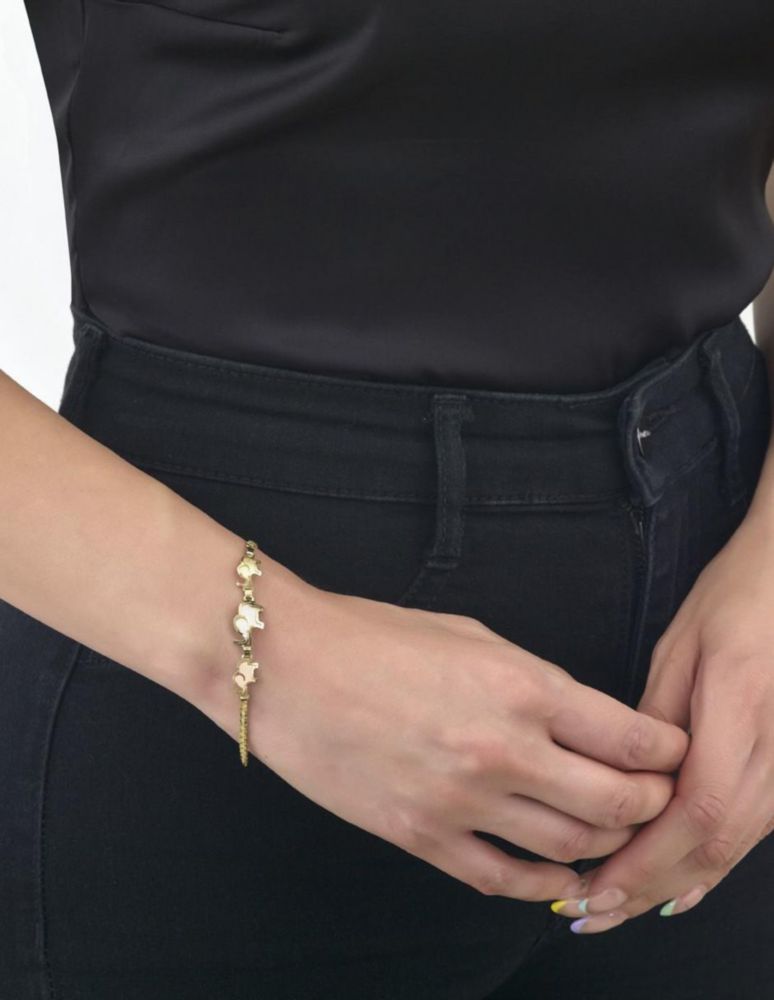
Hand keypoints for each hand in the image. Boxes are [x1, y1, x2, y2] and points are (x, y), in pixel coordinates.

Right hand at [197, 571, 687, 902]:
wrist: (286, 665)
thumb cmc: (370, 636)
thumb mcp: (470, 635)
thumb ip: (533, 681)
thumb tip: (578, 720)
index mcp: (522, 687)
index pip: (632, 738)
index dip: (664, 752)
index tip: (666, 753)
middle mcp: (503, 750)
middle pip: (616, 803)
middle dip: (647, 802)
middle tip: (647, 796)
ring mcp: (462, 802)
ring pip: (569, 846)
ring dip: (601, 842)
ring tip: (604, 829)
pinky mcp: (423, 837)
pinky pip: (505, 880)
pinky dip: (543, 884)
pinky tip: (556, 875)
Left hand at [549, 506, 773, 931]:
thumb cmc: (734, 600)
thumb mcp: (680, 647)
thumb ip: (656, 721)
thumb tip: (624, 782)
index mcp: (743, 704)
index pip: (699, 808)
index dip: (648, 857)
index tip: (597, 883)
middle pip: (718, 841)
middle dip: (650, 883)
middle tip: (591, 911)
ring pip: (737, 844)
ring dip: (675, 882)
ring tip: (617, 905)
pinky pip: (752, 829)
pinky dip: (707, 862)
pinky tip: (672, 885)